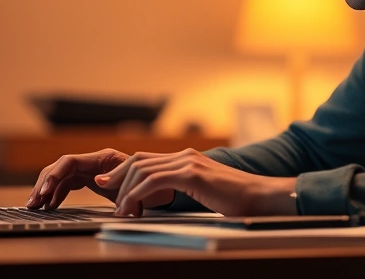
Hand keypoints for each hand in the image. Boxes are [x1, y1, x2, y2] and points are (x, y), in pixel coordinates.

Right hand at [25, 148, 173, 209]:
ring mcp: (92, 169)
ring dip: (46, 190)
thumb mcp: (137, 185)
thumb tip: (99, 182)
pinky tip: (50, 206)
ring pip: (61, 176)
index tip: (44, 194)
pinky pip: (68, 184)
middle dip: (43, 184)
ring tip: (35, 206)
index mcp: (103, 158)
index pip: (70, 162)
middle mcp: (94, 161)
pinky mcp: (91, 179)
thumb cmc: (152, 185)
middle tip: (32, 203)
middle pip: (60, 168)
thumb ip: (120, 182)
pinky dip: (57, 193)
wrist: (163, 187)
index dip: (54, 176)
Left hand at [96, 148, 297, 216]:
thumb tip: (162, 200)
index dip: (124, 170)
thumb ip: (184, 189)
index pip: (147, 160)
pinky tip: (133, 207)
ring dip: (126, 190)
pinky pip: (155, 181)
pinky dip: (138, 194)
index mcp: (187, 159)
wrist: (261, 196)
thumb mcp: (204, 191)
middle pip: (139, 160)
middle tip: (103, 191)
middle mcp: (185, 155)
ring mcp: (189, 162)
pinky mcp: (192, 173)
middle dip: (117, 175)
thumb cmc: (237, 199)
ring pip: (143, 169)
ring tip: (120, 209)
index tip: (109, 183)